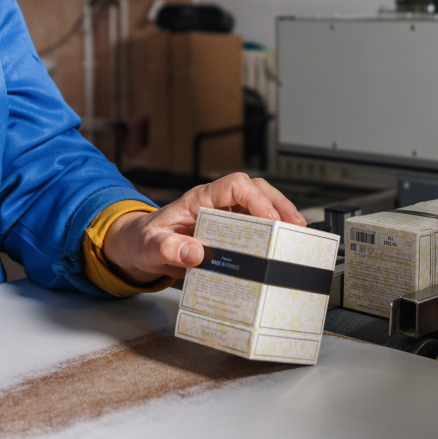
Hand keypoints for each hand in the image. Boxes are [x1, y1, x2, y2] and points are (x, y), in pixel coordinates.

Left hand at [102, 172, 305, 284]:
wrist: (140, 248)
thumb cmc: (144, 241)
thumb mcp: (148, 247)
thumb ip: (167, 248)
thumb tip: (193, 252)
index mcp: (198, 199)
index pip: (234, 185)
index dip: (256, 198)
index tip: (269, 218)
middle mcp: (215, 202)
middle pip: (256, 190)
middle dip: (279, 205)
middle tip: (295, 226)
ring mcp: (224, 214)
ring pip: (261, 203)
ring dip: (282, 215)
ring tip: (297, 234)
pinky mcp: (230, 229)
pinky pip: (257, 223)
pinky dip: (273, 231)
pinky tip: (282, 244)